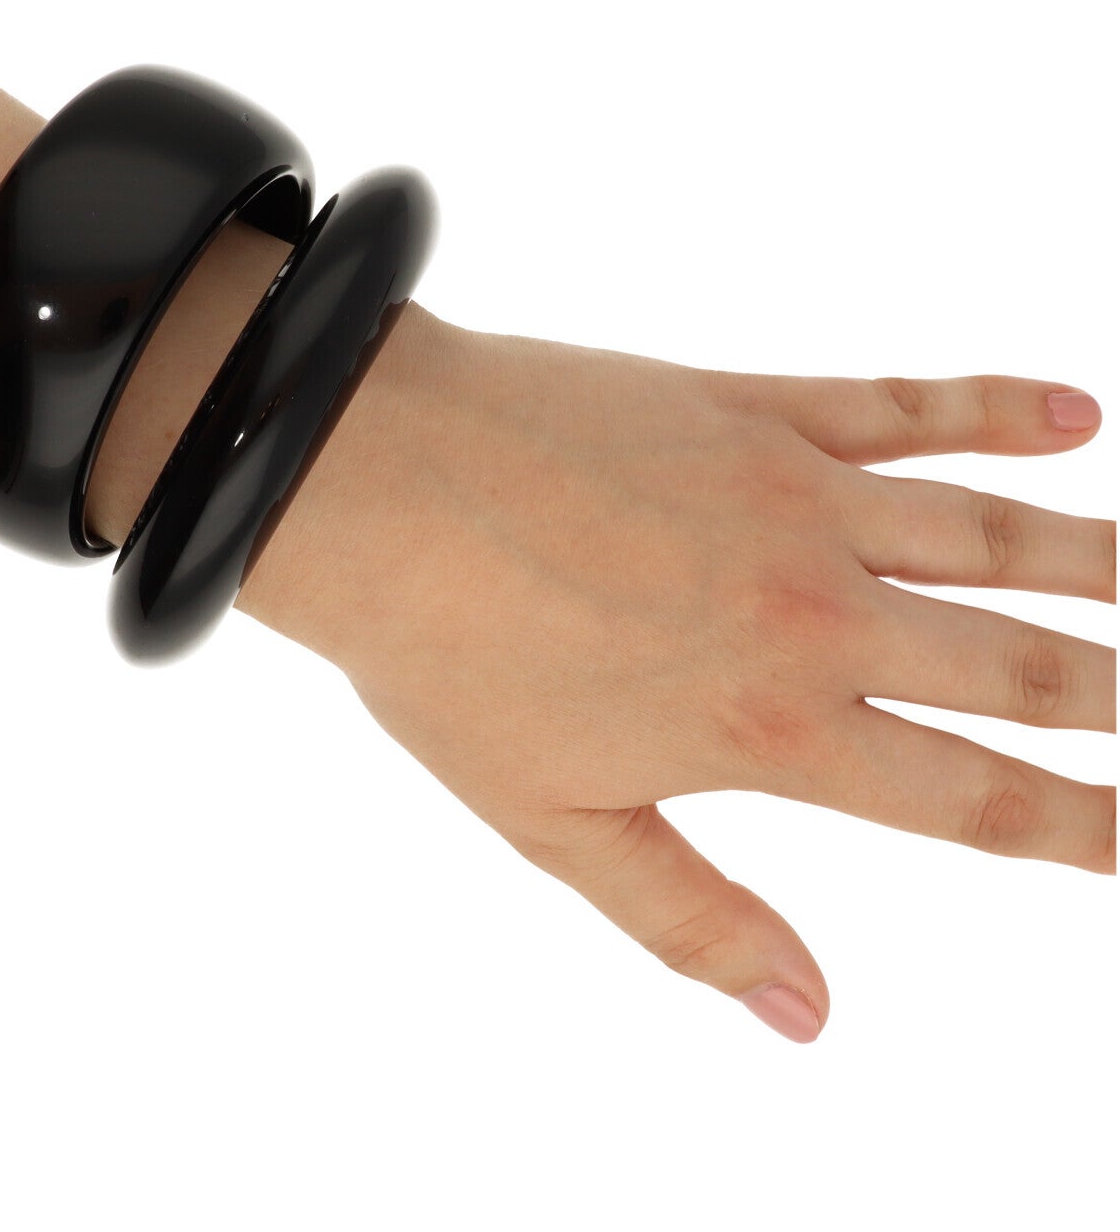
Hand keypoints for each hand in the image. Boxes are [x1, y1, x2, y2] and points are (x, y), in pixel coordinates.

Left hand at [236, 305, 1115, 1041]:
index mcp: (768, 728)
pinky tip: (1072, 417)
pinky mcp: (755, 409)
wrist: (373, 487)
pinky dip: (998, 411)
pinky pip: (905, 406)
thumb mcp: (553, 824)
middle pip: (1015, 668)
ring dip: (1099, 565)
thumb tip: (806, 1013)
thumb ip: (689, 917)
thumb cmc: (444, 653)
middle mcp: (813, 614)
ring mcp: (795, 499)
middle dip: (1114, 699)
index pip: (968, 797)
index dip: (1075, 827)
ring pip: (994, 537)